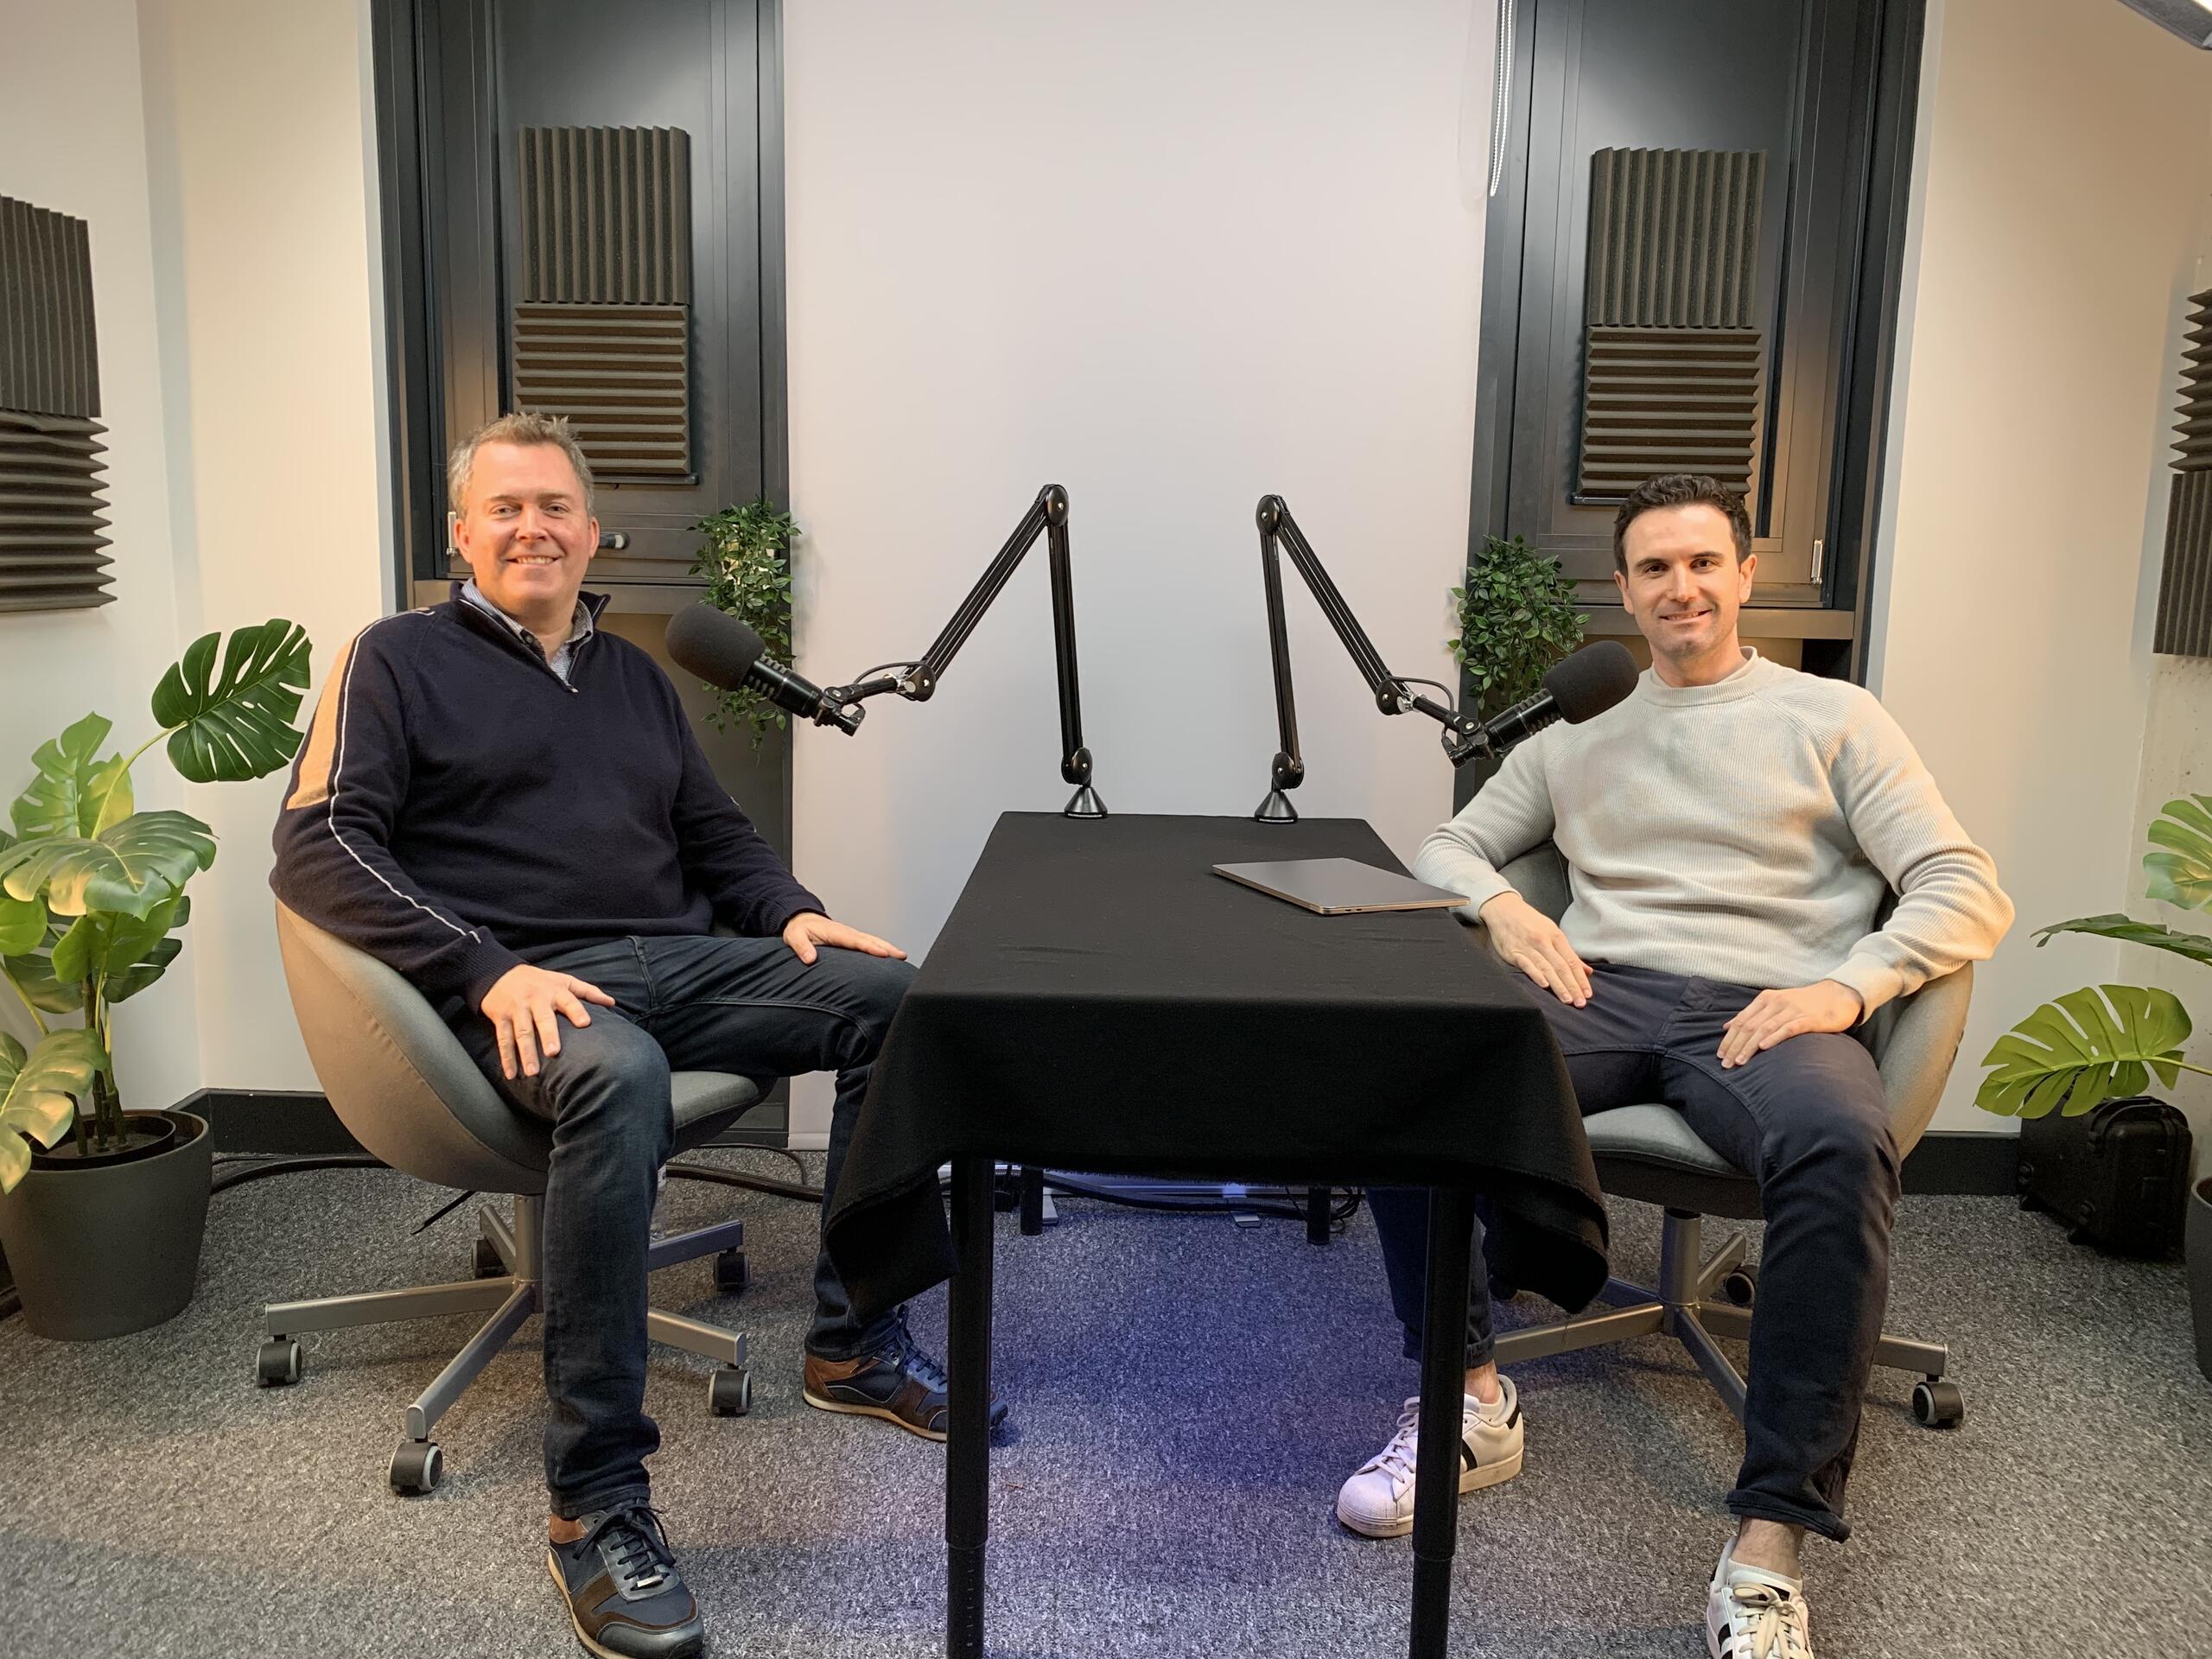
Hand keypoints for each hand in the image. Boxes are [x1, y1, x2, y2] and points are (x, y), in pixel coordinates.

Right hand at [479, 964, 616, 1079]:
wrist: (500, 974)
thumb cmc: (540, 981)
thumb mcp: (564, 980)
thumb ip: (588, 992)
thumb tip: (612, 1003)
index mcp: (554, 991)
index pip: (569, 1001)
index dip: (577, 1011)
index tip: (585, 1024)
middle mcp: (535, 1000)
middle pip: (542, 1019)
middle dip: (548, 1035)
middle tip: (554, 1053)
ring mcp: (516, 1010)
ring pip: (521, 1032)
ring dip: (526, 1053)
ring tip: (533, 1072)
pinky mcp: (500, 1018)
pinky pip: (503, 1039)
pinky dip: (506, 1058)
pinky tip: (511, 1074)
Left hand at [781, 911, 907, 965]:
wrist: (799, 918)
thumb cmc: (798, 928)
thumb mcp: (793, 937)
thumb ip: (801, 947)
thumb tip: (810, 958)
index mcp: (834, 932)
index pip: (855, 941)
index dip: (870, 948)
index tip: (883, 954)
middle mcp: (845, 932)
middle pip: (870, 939)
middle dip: (887, 947)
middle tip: (901, 956)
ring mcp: (850, 934)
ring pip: (872, 940)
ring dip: (887, 947)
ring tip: (902, 956)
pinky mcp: (851, 938)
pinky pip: (869, 942)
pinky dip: (881, 947)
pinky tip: (889, 954)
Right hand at [1478, 890, 1591, 1005]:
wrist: (1504, 909)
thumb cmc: (1529, 921)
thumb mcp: (1552, 932)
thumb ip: (1568, 953)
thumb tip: (1587, 971)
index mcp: (1556, 936)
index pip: (1572, 961)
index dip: (1581, 979)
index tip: (1587, 994)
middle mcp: (1544, 942)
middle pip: (1561, 967)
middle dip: (1572, 986)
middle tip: (1580, 1003)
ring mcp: (1528, 947)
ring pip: (1546, 968)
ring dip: (1558, 985)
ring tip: (1567, 999)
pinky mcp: (1513, 952)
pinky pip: (1526, 964)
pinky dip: (1536, 974)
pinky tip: (1544, 985)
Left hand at [1717, 981, 1862, 1068]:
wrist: (1838, 995)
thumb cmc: (1804, 1003)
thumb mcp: (1775, 1003)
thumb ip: (1752, 1014)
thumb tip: (1727, 1026)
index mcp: (1765, 999)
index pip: (1741, 1021)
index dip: (1729, 1038)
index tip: (1720, 1055)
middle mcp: (1776, 1003)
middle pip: (1749, 1026)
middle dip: (1735, 1046)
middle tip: (1725, 1064)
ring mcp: (1792, 1010)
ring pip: (1764, 1029)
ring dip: (1749, 1046)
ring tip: (1739, 1061)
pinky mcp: (1808, 1019)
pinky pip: (1787, 1029)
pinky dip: (1774, 1038)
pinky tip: (1763, 1047)